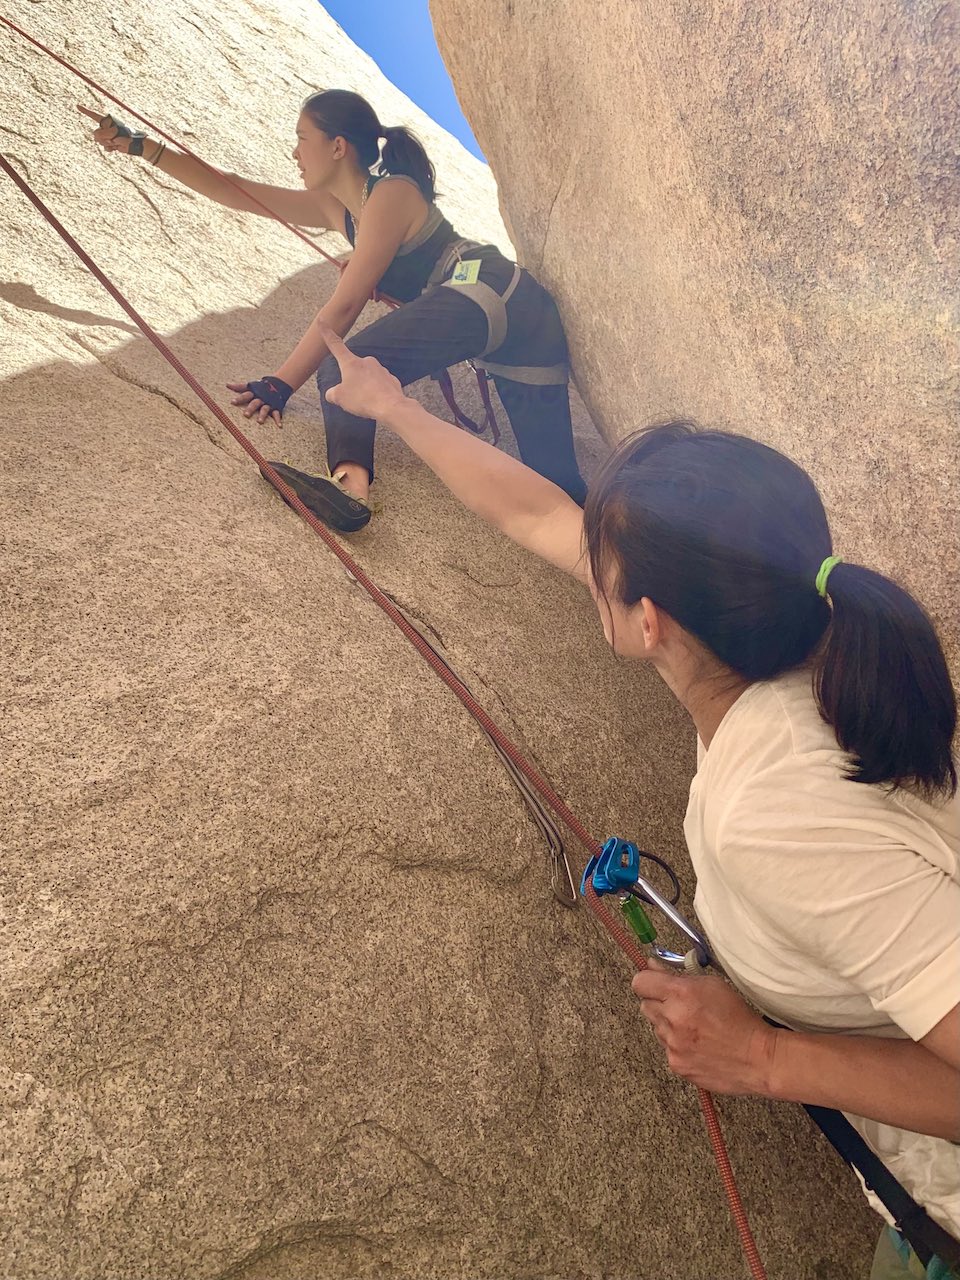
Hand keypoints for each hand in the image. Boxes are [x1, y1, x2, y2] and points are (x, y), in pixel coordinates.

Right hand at [77, 104, 141, 154]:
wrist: (135, 144)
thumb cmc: (125, 135)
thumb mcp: (112, 133)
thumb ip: (101, 134)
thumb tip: (95, 138)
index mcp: (106, 120)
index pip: (93, 115)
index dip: (85, 111)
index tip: (77, 106)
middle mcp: (106, 127)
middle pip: (96, 133)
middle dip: (104, 137)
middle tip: (114, 137)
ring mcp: (108, 135)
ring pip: (99, 141)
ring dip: (107, 143)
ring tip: (116, 142)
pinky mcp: (111, 143)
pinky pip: (105, 147)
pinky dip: (110, 148)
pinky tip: (116, 147)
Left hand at [226, 376, 291, 426]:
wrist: (278, 384)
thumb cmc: (261, 387)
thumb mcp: (251, 386)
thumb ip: (239, 387)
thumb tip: (227, 385)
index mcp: (254, 393)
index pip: (245, 395)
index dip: (239, 398)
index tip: (232, 402)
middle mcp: (260, 398)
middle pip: (255, 403)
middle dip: (250, 409)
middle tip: (245, 415)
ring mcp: (268, 403)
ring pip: (265, 409)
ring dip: (262, 415)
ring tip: (259, 422)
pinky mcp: (276, 407)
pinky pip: (277, 414)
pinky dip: (278, 420)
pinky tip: (279, 426)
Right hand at [317, 321, 406, 422]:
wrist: (391, 406)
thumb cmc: (363, 399)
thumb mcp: (340, 398)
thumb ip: (332, 393)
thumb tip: (332, 393)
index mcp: (350, 363)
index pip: (335, 344)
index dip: (326, 333)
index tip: (322, 320)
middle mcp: (366, 361)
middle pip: (353, 369)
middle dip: (351, 382)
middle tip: (354, 398)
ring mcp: (380, 369)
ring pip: (367, 378)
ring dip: (365, 388)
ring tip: (367, 402)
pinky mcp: (390, 379)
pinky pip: (379, 385)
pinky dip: (377, 393)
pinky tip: (378, 402)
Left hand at [631, 961, 778, 1095]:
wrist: (758, 1058)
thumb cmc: (739, 1018)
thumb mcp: (712, 985)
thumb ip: (678, 975)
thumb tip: (652, 966)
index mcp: (681, 994)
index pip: (640, 982)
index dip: (647, 981)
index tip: (655, 983)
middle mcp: (672, 1019)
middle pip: (645, 1005)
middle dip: (659, 1003)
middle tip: (681, 1006)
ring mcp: (673, 1045)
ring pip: (656, 1028)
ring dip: (669, 1025)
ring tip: (695, 1028)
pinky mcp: (676, 1065)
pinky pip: (667, 1049)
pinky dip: (677, 1046)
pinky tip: (698, 1045)